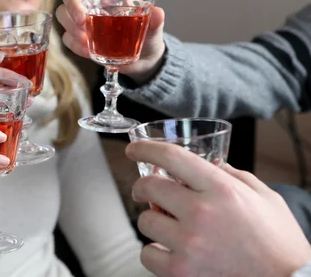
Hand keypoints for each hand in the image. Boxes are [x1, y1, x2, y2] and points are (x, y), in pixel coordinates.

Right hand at [55, 0, 165, 84]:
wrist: (143, 59)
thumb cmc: (147, 34)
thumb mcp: (153, 26)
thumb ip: (155, 20)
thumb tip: (158, 13)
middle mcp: (91, 2)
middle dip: (73, 6)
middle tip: (83, 22)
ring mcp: (81, 20)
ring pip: (63, 14)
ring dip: (71, 26)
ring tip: (87, 40)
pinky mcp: (78, 38)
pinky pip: (67, 38)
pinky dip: (75, 45)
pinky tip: (88, 51)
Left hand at [126, 140, 310, 276]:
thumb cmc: (279, 244)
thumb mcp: (265, 198)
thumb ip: (234, 176)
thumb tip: (211, 165)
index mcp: (222, 189)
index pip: (172, 157)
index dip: (146, 149)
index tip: (134, 150)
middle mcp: (201, 213)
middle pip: (149, 187)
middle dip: (141, 186)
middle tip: (144, 190)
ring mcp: (189, 244)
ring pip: (144, 221)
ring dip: (152, 220)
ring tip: (167, 225)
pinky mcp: (181, 272)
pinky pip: (147, 254)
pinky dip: (154, 252)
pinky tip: (168, 250)